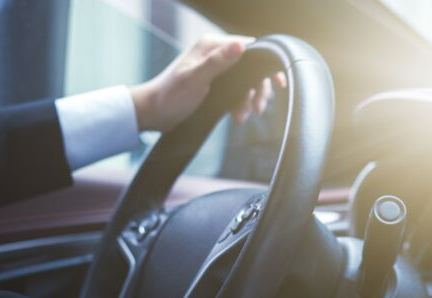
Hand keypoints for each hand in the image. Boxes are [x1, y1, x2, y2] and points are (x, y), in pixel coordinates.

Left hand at [129, 34, 285, 131]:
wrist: (154, 114)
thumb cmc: (170, 97)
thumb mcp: (195, 79)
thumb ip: (218, 62)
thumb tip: (241, 46)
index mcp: (211, 46)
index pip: (249, 47)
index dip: (265, 64)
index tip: (277, 83)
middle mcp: (215, 53)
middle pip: (250, 67)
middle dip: (257, 89)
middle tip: (257, 109)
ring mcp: (216, 68)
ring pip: (245, 81)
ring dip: (249, 99)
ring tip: (243, 116)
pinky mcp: (215, 83)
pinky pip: (237, 90)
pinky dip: (240, 103)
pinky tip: (237, 115)